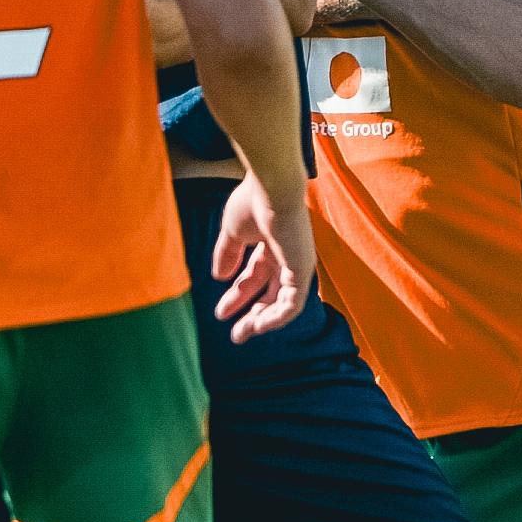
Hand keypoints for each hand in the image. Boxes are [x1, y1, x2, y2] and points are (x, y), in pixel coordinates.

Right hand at [209, 175, 316, 335]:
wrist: (271, 187)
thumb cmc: (252, 202)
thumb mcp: (233, 232)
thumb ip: (227, 254)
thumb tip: (218, 277)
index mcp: (272, 244)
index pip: (255, 276)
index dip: (238, 296)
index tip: (220, 313)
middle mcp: (288, 255)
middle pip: (270, 293)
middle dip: (252, 314)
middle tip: (235, 334)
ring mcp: (298, 264)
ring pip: (283, 302)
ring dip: (262, 320)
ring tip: (242, 334)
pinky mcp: (303, 270)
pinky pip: (292, 303)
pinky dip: (276, 317)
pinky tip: (258, 326)